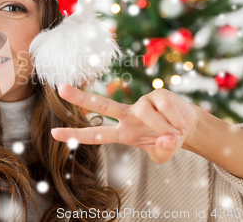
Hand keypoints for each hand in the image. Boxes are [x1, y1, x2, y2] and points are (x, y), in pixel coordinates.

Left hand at [51, 83, 200, 163]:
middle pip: (101, 104)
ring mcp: (141, 103)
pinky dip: (176, 121)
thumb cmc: (169, 141)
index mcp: (123, 133)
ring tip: (175, 134)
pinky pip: (164, 107)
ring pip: (145, 113)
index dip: (76, 135)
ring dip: (164, 127)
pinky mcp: (157, 93)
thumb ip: (163, 152)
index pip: (96, 135)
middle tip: (60, 89)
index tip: (54, 134)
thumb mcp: (163, 154)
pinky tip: (180, 125)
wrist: (188, 127)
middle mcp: (127, 115)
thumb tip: (167, 139)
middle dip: (81, 98)